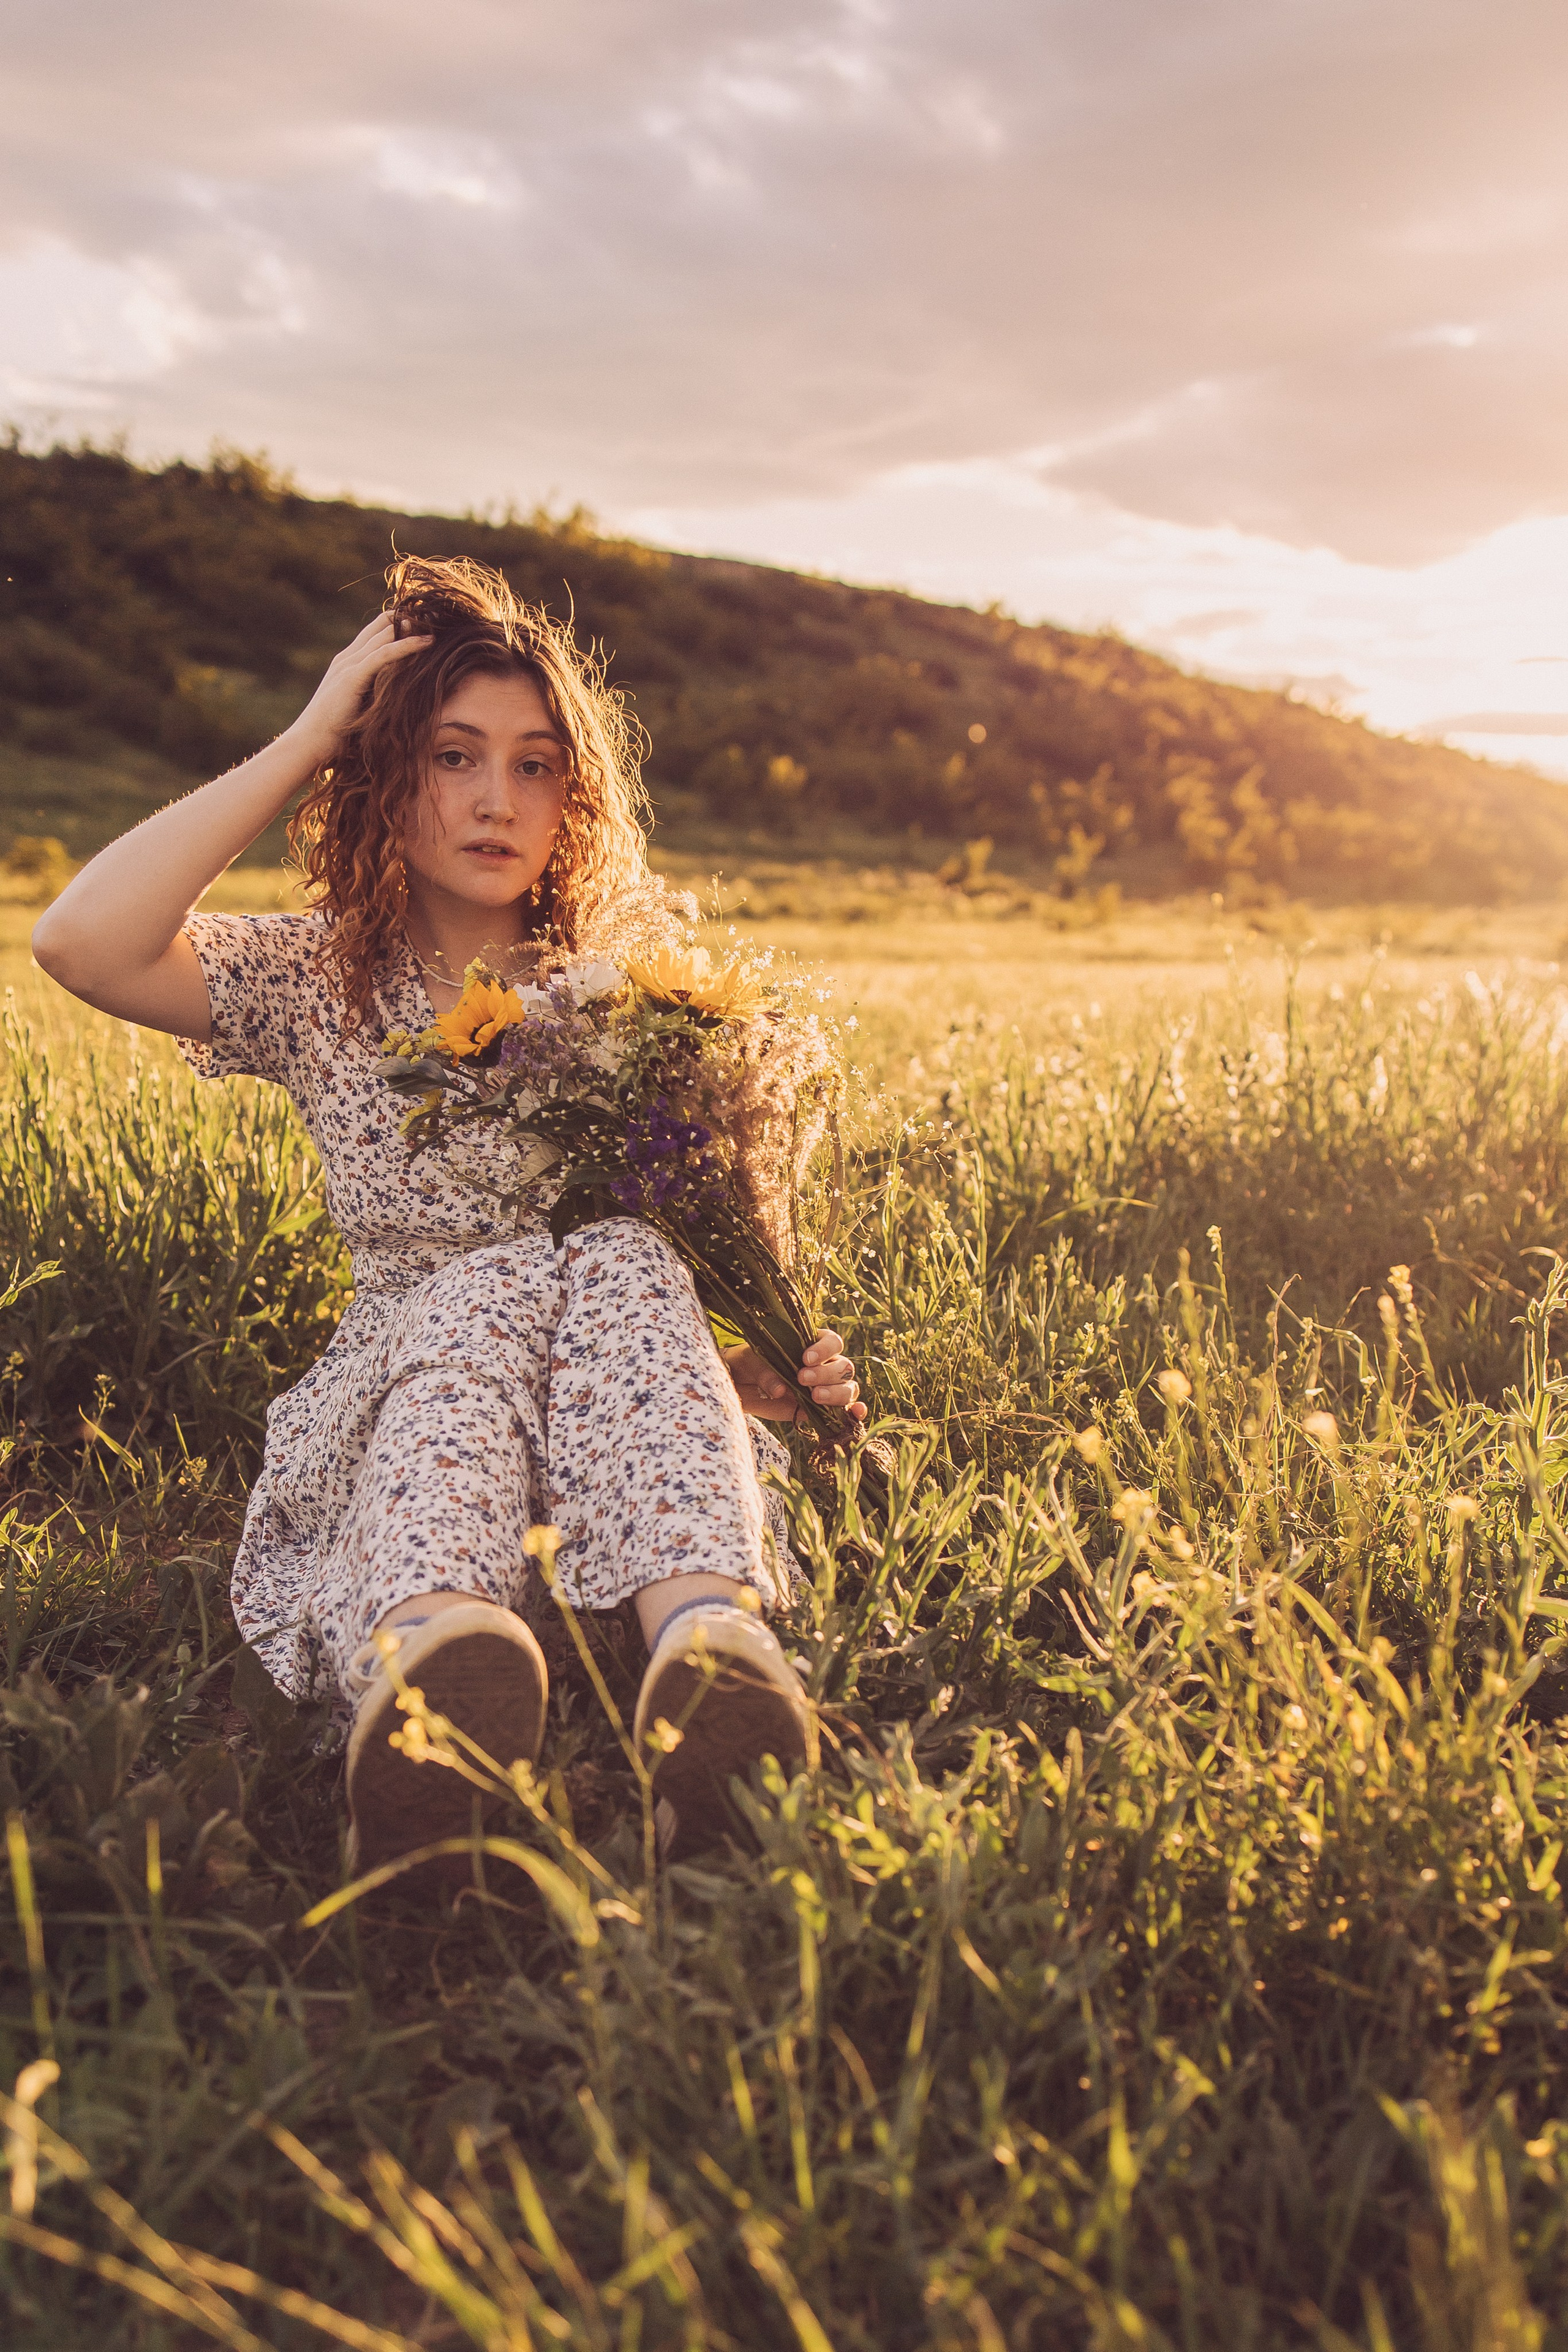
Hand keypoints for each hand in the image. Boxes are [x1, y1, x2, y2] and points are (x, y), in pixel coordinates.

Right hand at [286, 611, 432, 764]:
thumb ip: (371, 696)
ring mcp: (348, 665)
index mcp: (346, 663)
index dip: (395, 623)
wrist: (310, 740)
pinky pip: (385, 654)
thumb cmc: (334, 731)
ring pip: (383, 637)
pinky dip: (407, 645)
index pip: (373, 633)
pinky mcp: (353, 676)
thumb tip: (394, 700)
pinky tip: (426, 641)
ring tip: (437, 621)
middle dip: (406, 618)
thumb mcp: (357, 707)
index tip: (421, 621)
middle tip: (434, 613)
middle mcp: (347, 658)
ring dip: (411, 627)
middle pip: (379, 627)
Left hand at [723, 1329, 866, 1424]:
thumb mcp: (752, 1362)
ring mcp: (826, 1387)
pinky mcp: (822, 1409)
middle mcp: (824, 1364)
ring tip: (815, 1397)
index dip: (825, 1349)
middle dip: (826, 1373)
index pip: (833, 1342)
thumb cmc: (749, 1364)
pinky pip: (845, 1410)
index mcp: (812, 1343)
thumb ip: (766, 1373)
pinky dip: (854, 1411)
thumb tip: (780, 1391)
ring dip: (836, 1392)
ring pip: (848, 1387)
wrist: (741, 1387)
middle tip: (802, 1379)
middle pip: (844, 1367)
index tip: (805, 1358)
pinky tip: (855, 1412)